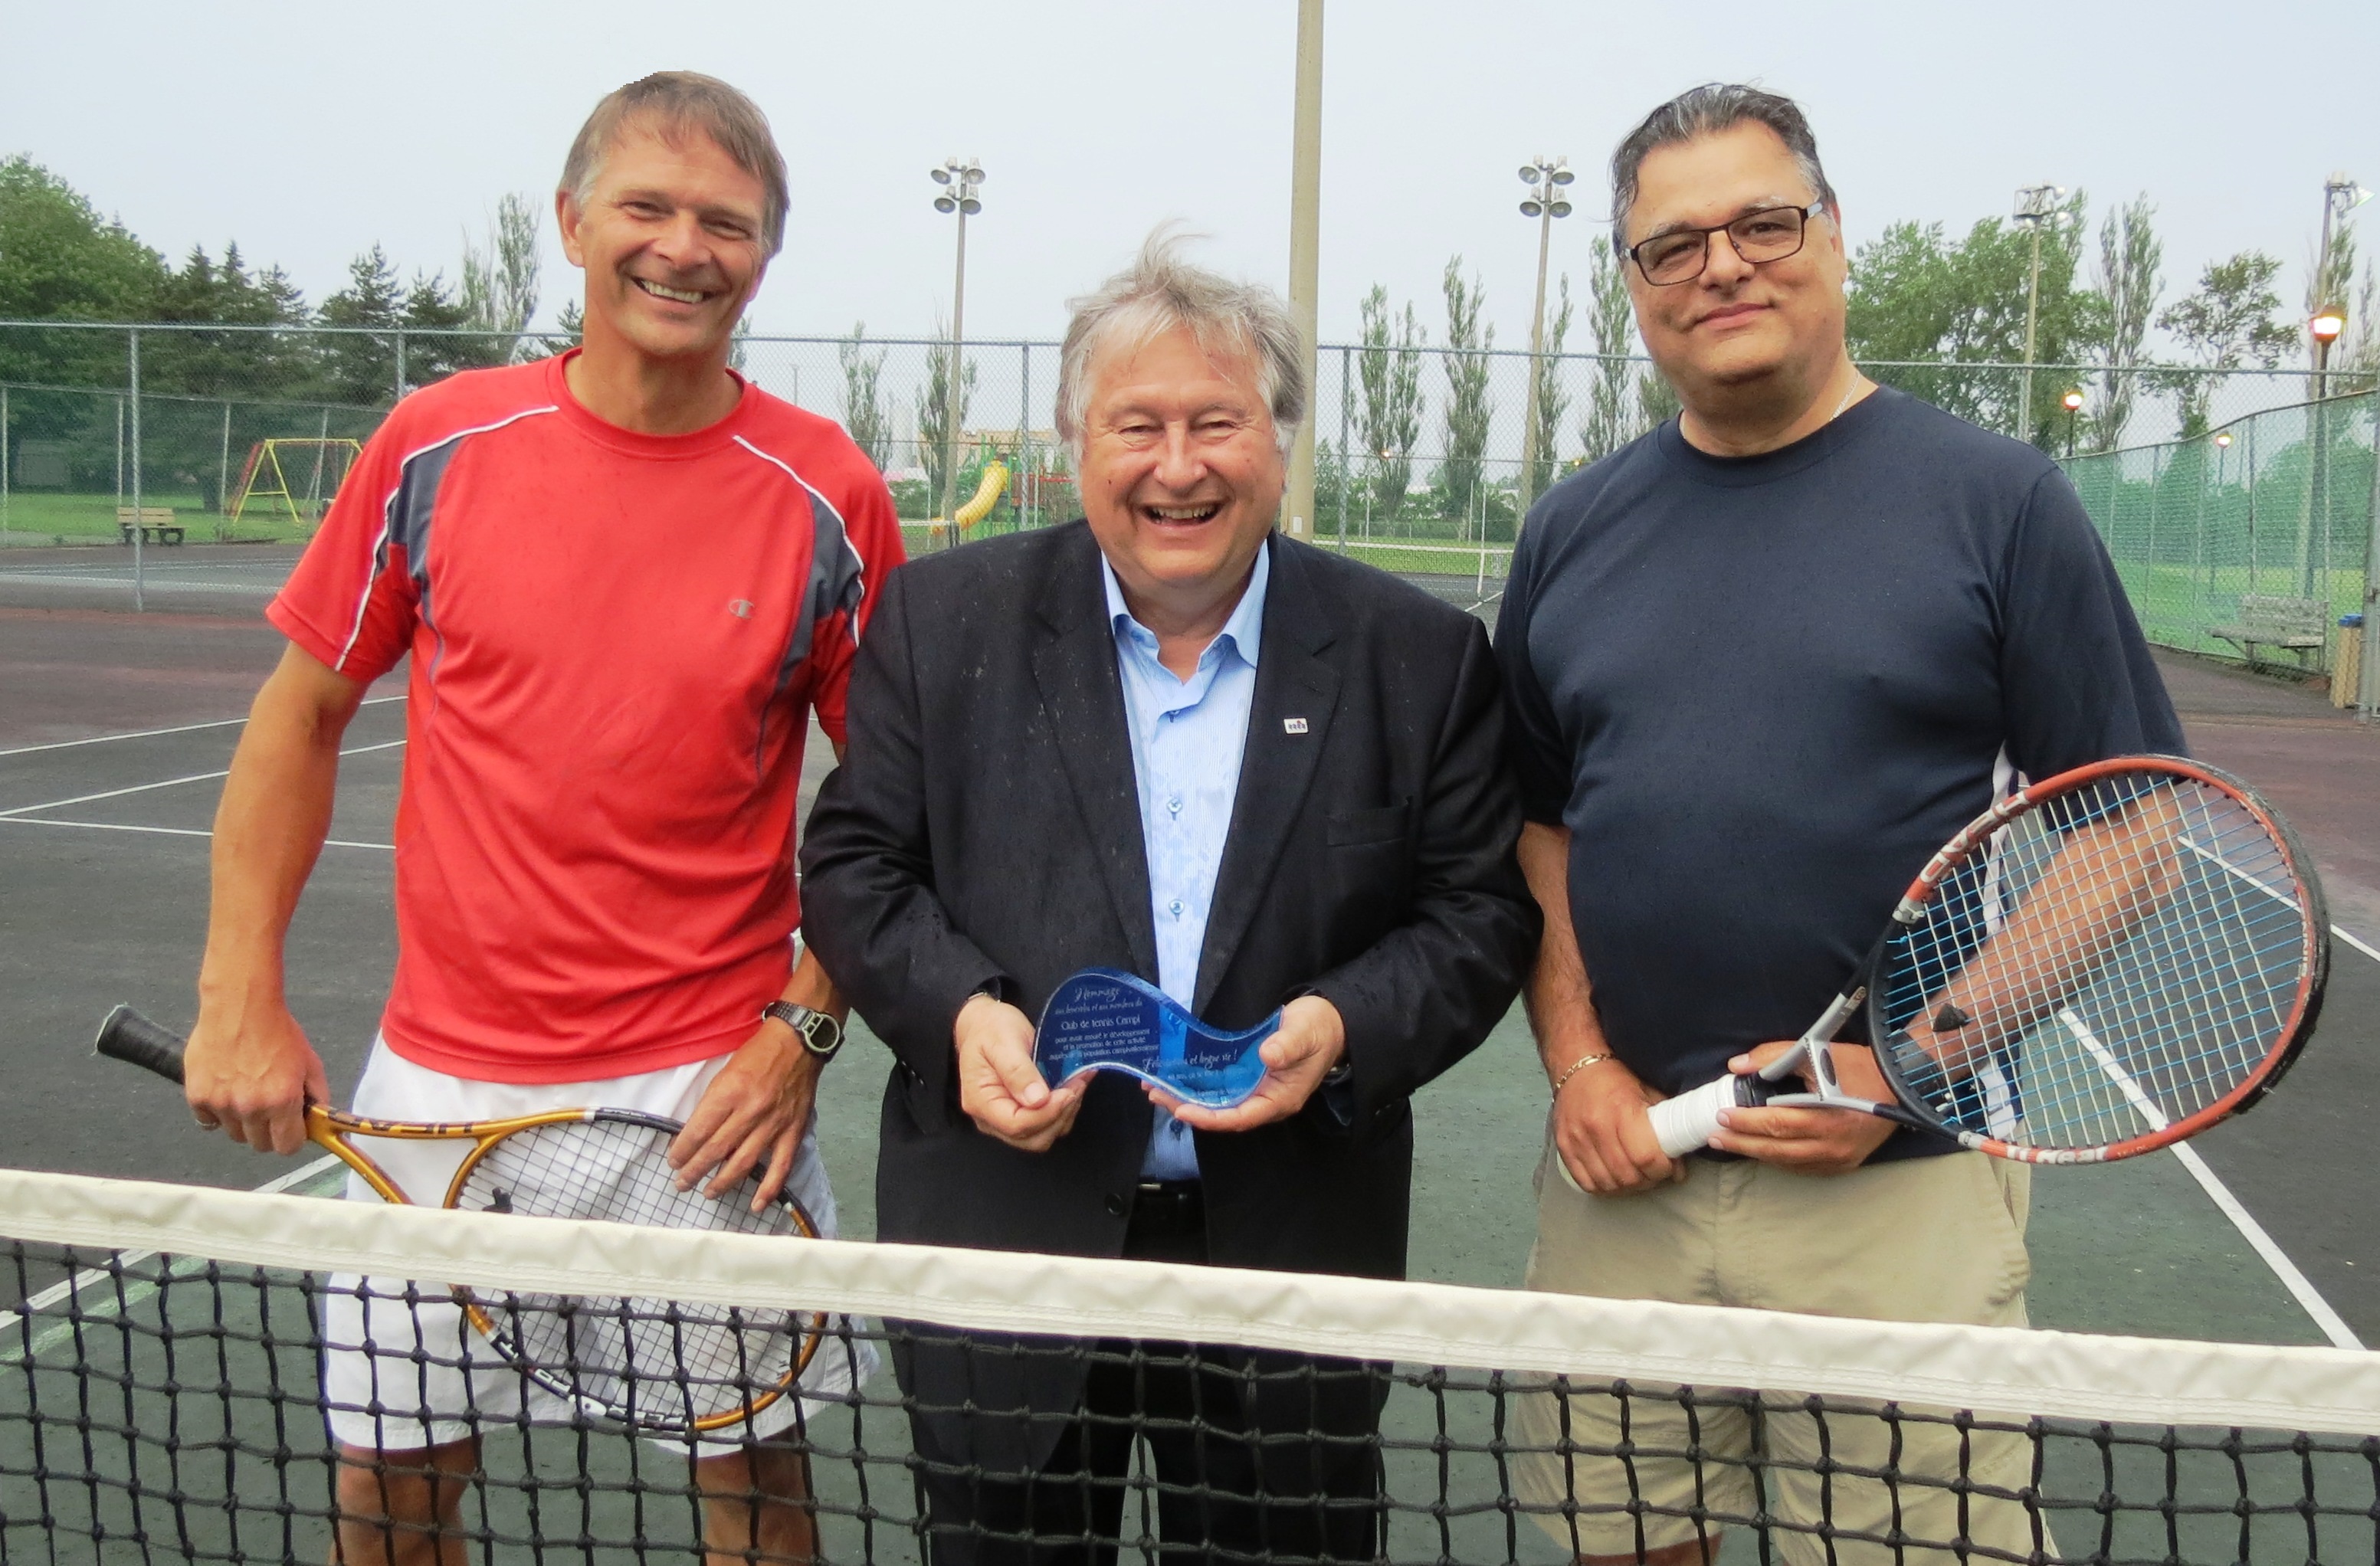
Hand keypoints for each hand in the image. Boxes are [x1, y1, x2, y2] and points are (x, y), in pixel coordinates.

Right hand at [185, 994, 328, 1156]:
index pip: (287, 1147)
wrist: (240, 1006)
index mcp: (282, 1101)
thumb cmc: (278, 1031)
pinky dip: (216, 1112)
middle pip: (260, 1145)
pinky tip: (225, 1090)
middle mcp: (251, 1108)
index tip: (291, 1129)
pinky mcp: (197, 1097)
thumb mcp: (310, 1063)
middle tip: (270, 1109)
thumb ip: (317, 1096)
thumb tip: (318, 1120)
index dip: (292, 1139)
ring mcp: (221, 1104)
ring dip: (242, 1122)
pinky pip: (208, 1121)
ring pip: (234, 1134)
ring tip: (246, 1094)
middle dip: (269, 1131)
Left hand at [669, 1023, 820, 1209]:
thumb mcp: (724, 1072)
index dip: (682, 1151)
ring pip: (743, 1163)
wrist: (797, 1043)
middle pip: (716, 1150)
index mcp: (729, 1092)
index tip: (673, 1161)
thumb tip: (697, 1135)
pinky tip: (755, 1205)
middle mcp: (750, 1111)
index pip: (698, 1131)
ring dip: (722, 1182)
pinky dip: (768, 1188)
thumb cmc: (756, 1054)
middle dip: (694, 1171)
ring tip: (707, 1192)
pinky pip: (781, 1166)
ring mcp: (773, 1124)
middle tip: (681, 1183)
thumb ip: (713, 1104)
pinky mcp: (792, 1131)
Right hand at [954, 994, 1084, 1151]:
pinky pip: (1047, 1124)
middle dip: (1061, 1114)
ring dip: (1066, 1112)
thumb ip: (1018, 1071)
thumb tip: (1038, 1100)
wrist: (984, 1024)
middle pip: (1033, 1137)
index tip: (1068, 1091)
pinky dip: (1065, 1109)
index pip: (1017, 1125)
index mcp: (981, 1102)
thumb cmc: (990, 1029)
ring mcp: (1006, 1120)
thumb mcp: (1003, 1042)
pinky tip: (1072, 1086)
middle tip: (1077, 1084)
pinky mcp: (1022, 1114)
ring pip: (1044, 1134)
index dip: (1047, 1113)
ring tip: (1078, 1082)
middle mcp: (991, 1119)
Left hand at [1154, 996, 1344, 1134]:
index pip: (1240, 1117)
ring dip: (1186, 1096)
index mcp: (1279, 1099)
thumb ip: (1287, 1046)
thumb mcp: (1305, 1034)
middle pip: (1221, 1113)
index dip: (1210, 1118)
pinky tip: (1174, 1074)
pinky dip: (1196, 1082)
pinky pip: (1218, 1085)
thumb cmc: (1319, 1030)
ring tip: (1154, 1086)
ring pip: (1215, 1101)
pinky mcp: (1247, 1075)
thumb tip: (1267, 1056)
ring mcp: (1254, 1089)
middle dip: (1187, 1107)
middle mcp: (1263, 1100)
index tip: (1183, 1111)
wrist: (1330, 1022)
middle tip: (1155, 1093)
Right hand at [1549, 1053, 1683, 1194]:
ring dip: (1626, 1188)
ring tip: (1635, 1178)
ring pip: (1607, 1184)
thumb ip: (1665, 1129)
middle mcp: (1597, 1127)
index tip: (1668, 1168)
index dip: (1662, 1170)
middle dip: (1647, 1181)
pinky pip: (1585, 1183)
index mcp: (1622, 1110)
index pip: (1646, 1157)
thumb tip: (1679, 1168)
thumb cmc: (1617, 1081)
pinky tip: (1613, 1179)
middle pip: (1627, 1176)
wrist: (1577, 1067)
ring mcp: (1576, 1139)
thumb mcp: (1648, 1095)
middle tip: (1653, 1174)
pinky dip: (1603, 1188)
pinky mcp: (1563, 1147)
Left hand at [1708, 1041, 1897, 1174]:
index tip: (1721, 1115)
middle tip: (1715, 1136)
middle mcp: (1834, 1144)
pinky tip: (1763, 1151)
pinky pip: (1805, 1167)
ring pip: (1789, 1162)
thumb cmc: (1858, 1066)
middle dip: (1742, 1142)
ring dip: (1757, 1153)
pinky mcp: (1845, 1165)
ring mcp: (1841, 1159)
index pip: (1777, 1122)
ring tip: (1731, 1143)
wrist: (1900, 1084)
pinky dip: (1781, 1159)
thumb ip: (1775, 1056)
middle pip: (1778, 1148)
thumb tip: (1737, 1066)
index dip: (1746, 1121)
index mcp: (1829, 1116)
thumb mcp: (1817, 1051)